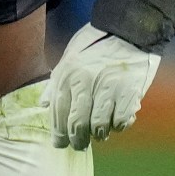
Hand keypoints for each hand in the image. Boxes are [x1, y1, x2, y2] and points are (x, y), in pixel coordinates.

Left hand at [45, 23, 159, 148]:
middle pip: (77, 123)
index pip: (58, 112)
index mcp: (68, 74)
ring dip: (98, 134)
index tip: (60, 144)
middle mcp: (86, 82)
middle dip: (77, 140)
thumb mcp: (69, 57)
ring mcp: (109, 87)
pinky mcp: (130, 91)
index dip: (58, 133)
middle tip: (79, 145)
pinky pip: (121, 120)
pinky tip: (116, 123)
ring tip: (99, 134)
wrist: (130, 30)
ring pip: (99, 125)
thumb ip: (56, 82)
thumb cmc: (96, 44)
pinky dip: (118, 126)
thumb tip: (44, 105)